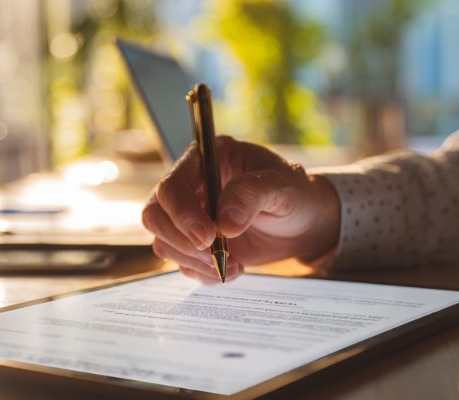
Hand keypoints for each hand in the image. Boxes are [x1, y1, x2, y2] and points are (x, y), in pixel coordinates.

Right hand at [142, 136, 340, 283]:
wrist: (304, 223)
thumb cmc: (294, 194)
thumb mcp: (282, 187)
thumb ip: (252, 195)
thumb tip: (225, 223)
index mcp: (204, 160)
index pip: (172, 186)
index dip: (182, 213)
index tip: (208, 237)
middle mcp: (190, 187)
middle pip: (155, 215)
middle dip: (181, 241)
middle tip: (215, 255)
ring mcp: (189, 217)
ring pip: (164, 242)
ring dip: (194, 260)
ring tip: (234, 264)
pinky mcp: (195, 244)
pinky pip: (182, 263)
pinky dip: (203, 272)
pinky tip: (234, 268)